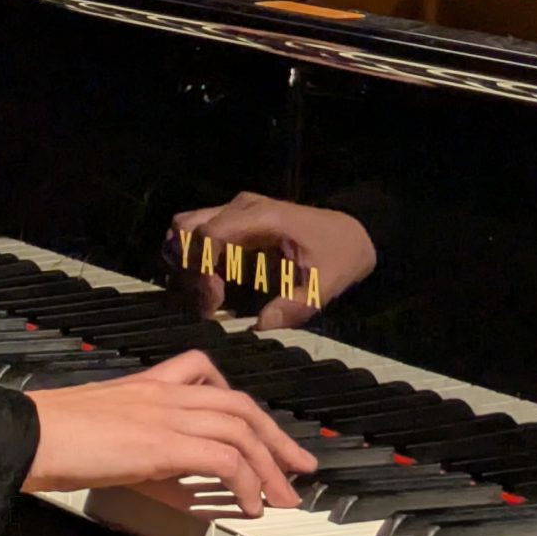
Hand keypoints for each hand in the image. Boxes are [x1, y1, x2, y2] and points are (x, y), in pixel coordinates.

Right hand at [24, 350, 315, 515]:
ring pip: (240, 428)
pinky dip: (245, 482)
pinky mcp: (163, 443)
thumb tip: (174, 479)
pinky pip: (223, 458)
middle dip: (275, 438)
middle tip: (300, 468)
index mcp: (150, 385)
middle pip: (240, 405)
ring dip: (269, 465)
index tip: (264, 437)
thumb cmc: (54, 438)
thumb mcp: (109, 433)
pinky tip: (249, 506)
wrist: (30, 435)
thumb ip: (144, 447)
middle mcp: (164, 393)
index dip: (246, 410)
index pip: (212, 380)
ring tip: (284, 498)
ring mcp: (165, 414)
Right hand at [169, 192, 376, 329]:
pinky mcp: (233, 223)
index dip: (202, 270)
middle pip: (185, 227)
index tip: (215, 303)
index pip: (208, 234)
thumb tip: (259, 327)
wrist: (352, 232)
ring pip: (184, 228)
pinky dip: (193, 261)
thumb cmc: (338, 255)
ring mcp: (234, 213)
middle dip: (187, 267)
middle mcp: (240, 209)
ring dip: (185, 263)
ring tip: (205, 296)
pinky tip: (211, 289)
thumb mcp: (324, 285)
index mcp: (262, 218)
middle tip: (207, 302)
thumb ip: (294, 306)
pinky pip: (197, 236)